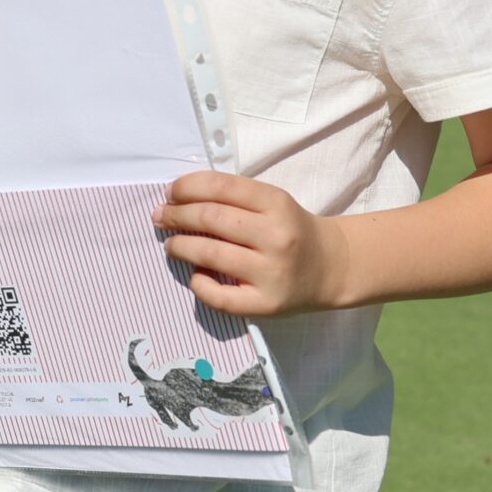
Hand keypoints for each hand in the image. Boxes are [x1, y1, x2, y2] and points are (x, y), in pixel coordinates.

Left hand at [153, 172, 345, 316]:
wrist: (331, 268)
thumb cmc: (290, 229)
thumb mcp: (271, 202)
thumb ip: (231, 197)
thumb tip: (176, 198)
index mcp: (276, 204)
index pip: (220, 187)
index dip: (186, 187)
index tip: (170, 193)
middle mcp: (276, 237)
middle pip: (210, 219)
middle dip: (176, 215)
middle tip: (160, 217)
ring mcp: (272, 272)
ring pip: (210, 254)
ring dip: (179, 246)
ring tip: (171, 245)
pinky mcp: (267, 304)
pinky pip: (220, 297)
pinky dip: (199, 284)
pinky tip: (195, 275)